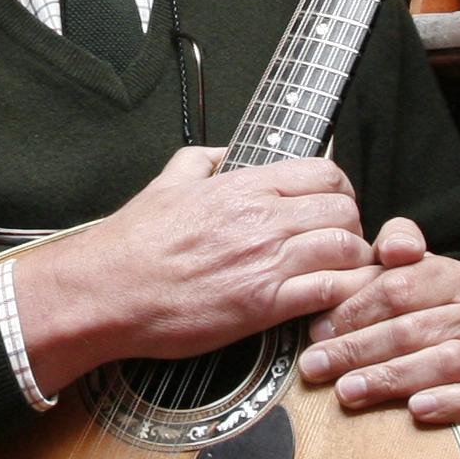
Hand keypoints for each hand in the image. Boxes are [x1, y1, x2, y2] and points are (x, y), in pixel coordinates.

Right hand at [10, 146, 372, 394]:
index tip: (335, 206)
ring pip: (347, 248)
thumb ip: (202, 159)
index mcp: (243, 185)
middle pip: (345, 210)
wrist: (108, 291)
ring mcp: (267, 262)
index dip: (340, 190)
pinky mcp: (264, 306)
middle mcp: (263, 219)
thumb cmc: (132, 245)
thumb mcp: (167, 182)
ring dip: (351, 262)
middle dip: (352, 226)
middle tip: (341, 242)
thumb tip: (224, 152)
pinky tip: (329, 300)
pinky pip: (330, 292)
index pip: (326, 173)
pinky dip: (341, 295)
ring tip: (339, 273)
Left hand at [296, 220, 459, 430]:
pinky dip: (447, 403)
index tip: (315, 331)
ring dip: (390, 378)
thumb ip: (393, 246)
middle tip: (315, 366)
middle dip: (356, 348)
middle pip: (411, 328)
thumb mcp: (399, 274)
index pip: (398, 287)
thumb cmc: (412, 315)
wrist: (456, 361)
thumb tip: (393, 249)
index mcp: (452, 275)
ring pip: (441, 362)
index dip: (353, 310)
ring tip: (347, 391)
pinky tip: (415, 409)